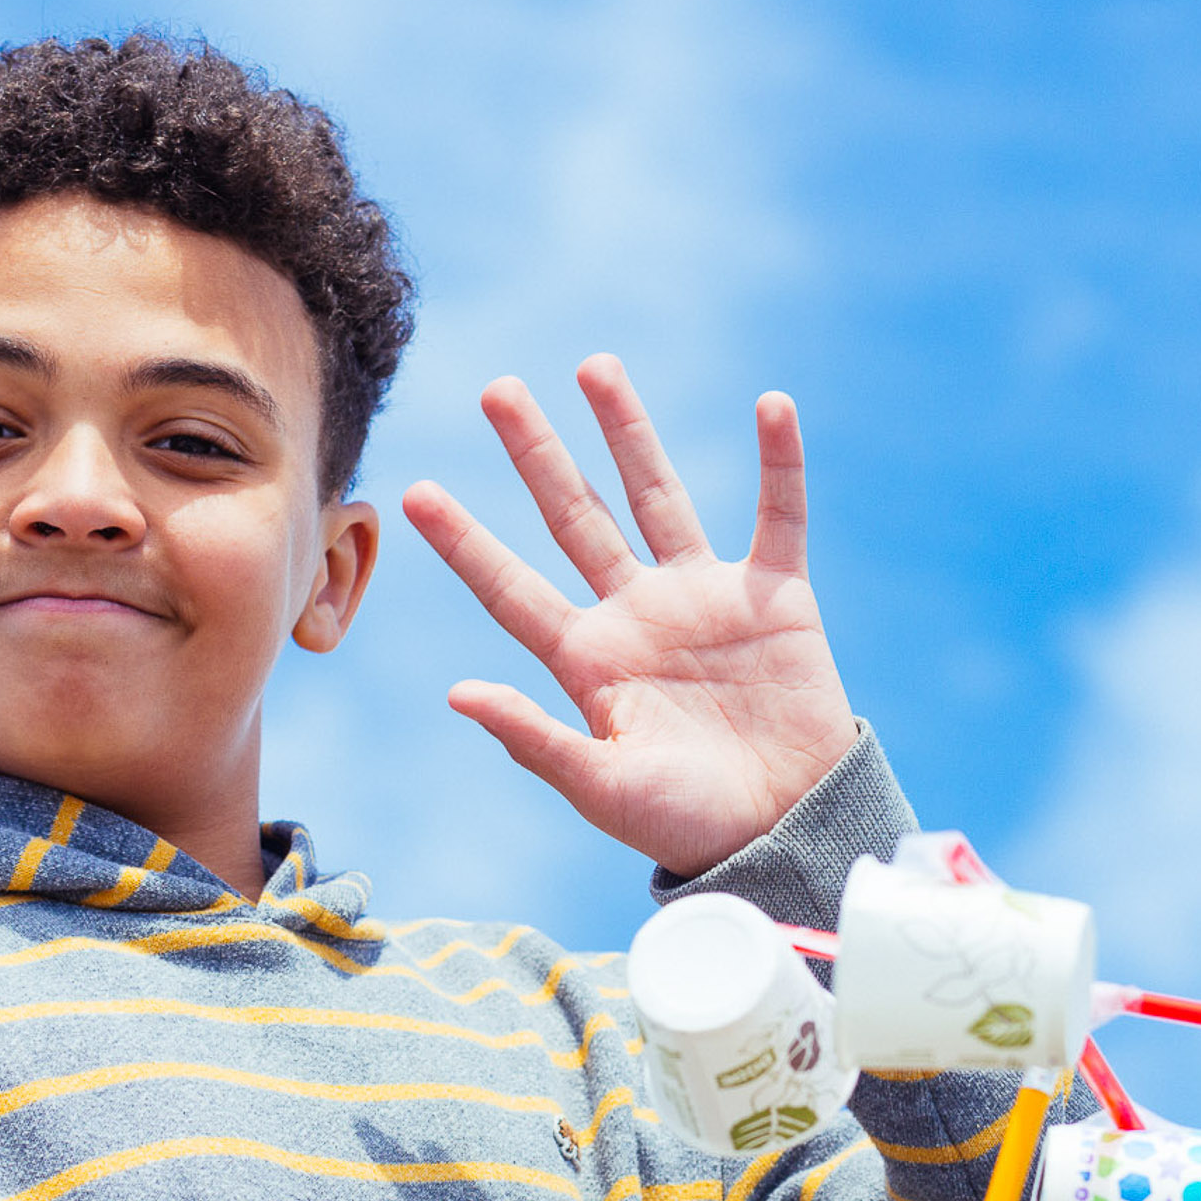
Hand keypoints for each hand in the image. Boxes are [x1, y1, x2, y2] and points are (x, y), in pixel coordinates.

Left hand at [403, 355, 858, 876]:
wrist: (785, 832)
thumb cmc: (687, 824)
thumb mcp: (603, 788)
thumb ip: (535, 739)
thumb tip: (455, 695)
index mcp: (588, 659)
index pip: (511, 587)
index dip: (465, 543)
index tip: (415, 494)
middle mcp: (637, 614)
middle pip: (575, 516)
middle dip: (536, 454)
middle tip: (497, 390)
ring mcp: (705, 598)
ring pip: (658, 495)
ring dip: (629, 432)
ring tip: (595, 368)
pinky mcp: (777, 597)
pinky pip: (780, 517)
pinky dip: (781, 463)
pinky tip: (772, 406)